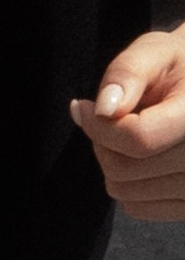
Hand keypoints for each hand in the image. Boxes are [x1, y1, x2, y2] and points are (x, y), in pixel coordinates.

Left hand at [73, 30, 184, 216]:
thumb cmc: (181, 66)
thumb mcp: (158, 52)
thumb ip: (129, 72)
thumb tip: (105, 108)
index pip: (138, 139)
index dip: (99, 125)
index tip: (84, 106)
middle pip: (126, 170)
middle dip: (104, 142)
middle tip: (112, 116)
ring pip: (127, 193)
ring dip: (115, 163)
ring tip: (134, 133)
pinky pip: (138, 208)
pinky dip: (129, 184)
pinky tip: (145, 157)